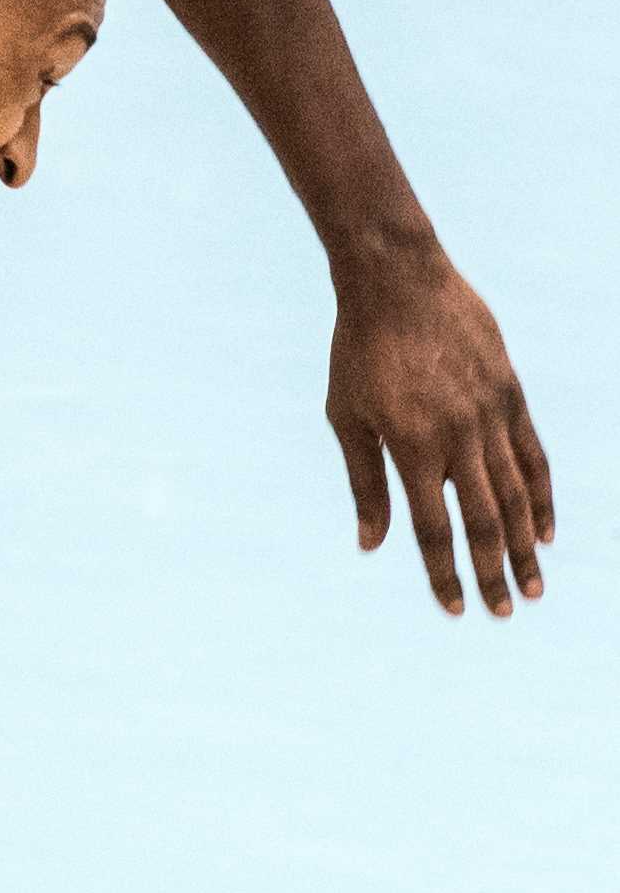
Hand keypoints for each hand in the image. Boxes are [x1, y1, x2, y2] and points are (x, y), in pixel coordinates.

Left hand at [327, 251, 552, 616]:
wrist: (399, 282)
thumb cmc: (360, 353)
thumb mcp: (346, 417)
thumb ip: (364, 483)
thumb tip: (371, 545)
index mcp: (412, 447)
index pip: (434, 529)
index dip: (445, 574)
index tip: (457, 608)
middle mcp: (459, 436)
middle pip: (483, 521)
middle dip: (494, 571)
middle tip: (506, 610)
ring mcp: (492, 416)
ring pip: (516, 494)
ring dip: (525, 545)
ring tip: (535, 585)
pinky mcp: (512, 396)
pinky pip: (533, 456)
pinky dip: (542, 495)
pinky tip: (545, 529)